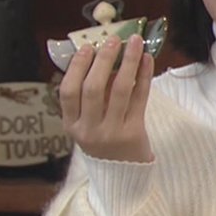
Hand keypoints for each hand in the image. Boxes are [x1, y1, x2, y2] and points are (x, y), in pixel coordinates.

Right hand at [59, 33, 154, 162]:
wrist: (122, 176)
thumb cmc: (103, 140)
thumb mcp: (87, 123)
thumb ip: (89, 96)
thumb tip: (102, 54)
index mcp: (72, 124)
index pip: (68, 92)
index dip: (77, 67)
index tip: (87, 47)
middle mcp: (88, 130)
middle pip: (93, 89)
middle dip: (104, 60)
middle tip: (113, 39)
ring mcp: (111, 133)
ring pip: (120, 91)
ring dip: (128, 62)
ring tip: (135, 42)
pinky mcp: (134, 133)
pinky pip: (140, 98)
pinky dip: (144, 76)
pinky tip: (147, 60)